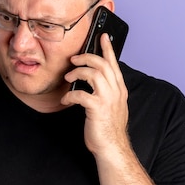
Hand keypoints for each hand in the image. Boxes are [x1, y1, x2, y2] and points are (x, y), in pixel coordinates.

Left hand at [62, 34, 129, 154]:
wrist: (112, 148)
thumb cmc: (108, 129)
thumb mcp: (111, 106)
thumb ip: (106, 92)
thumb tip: (92, 81)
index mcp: (120, 90)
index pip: (114, 64)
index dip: (107, 48)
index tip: (102, 36)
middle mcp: (116, 92)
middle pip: (102, 64)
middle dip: (86, 57)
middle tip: (74, 59)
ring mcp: (108, 100)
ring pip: (93, 74)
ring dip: (77, 73)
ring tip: (68, 78)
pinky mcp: (97, 109)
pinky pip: (80, 94)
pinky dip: (69, 95)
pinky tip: (65, 100)